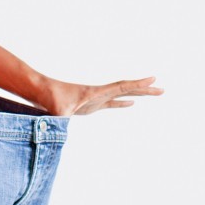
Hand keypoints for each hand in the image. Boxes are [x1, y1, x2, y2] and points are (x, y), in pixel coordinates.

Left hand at [35, 76, 163, 116]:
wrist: (41, 91)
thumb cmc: (50, 100)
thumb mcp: (58, 111)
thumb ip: (63, 117)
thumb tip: (64, 124)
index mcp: (96, 93)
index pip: (120, 87)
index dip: (137, 85)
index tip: (153, 80)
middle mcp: (99, 93)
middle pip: (126, 89)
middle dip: (145, 90)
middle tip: (162, 89)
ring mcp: (96, 99)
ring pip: (122, 95)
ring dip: (137, 95)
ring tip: (153, 93)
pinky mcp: (91, 105)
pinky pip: (112, 103)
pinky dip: (123, 103)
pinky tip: (131, 104)